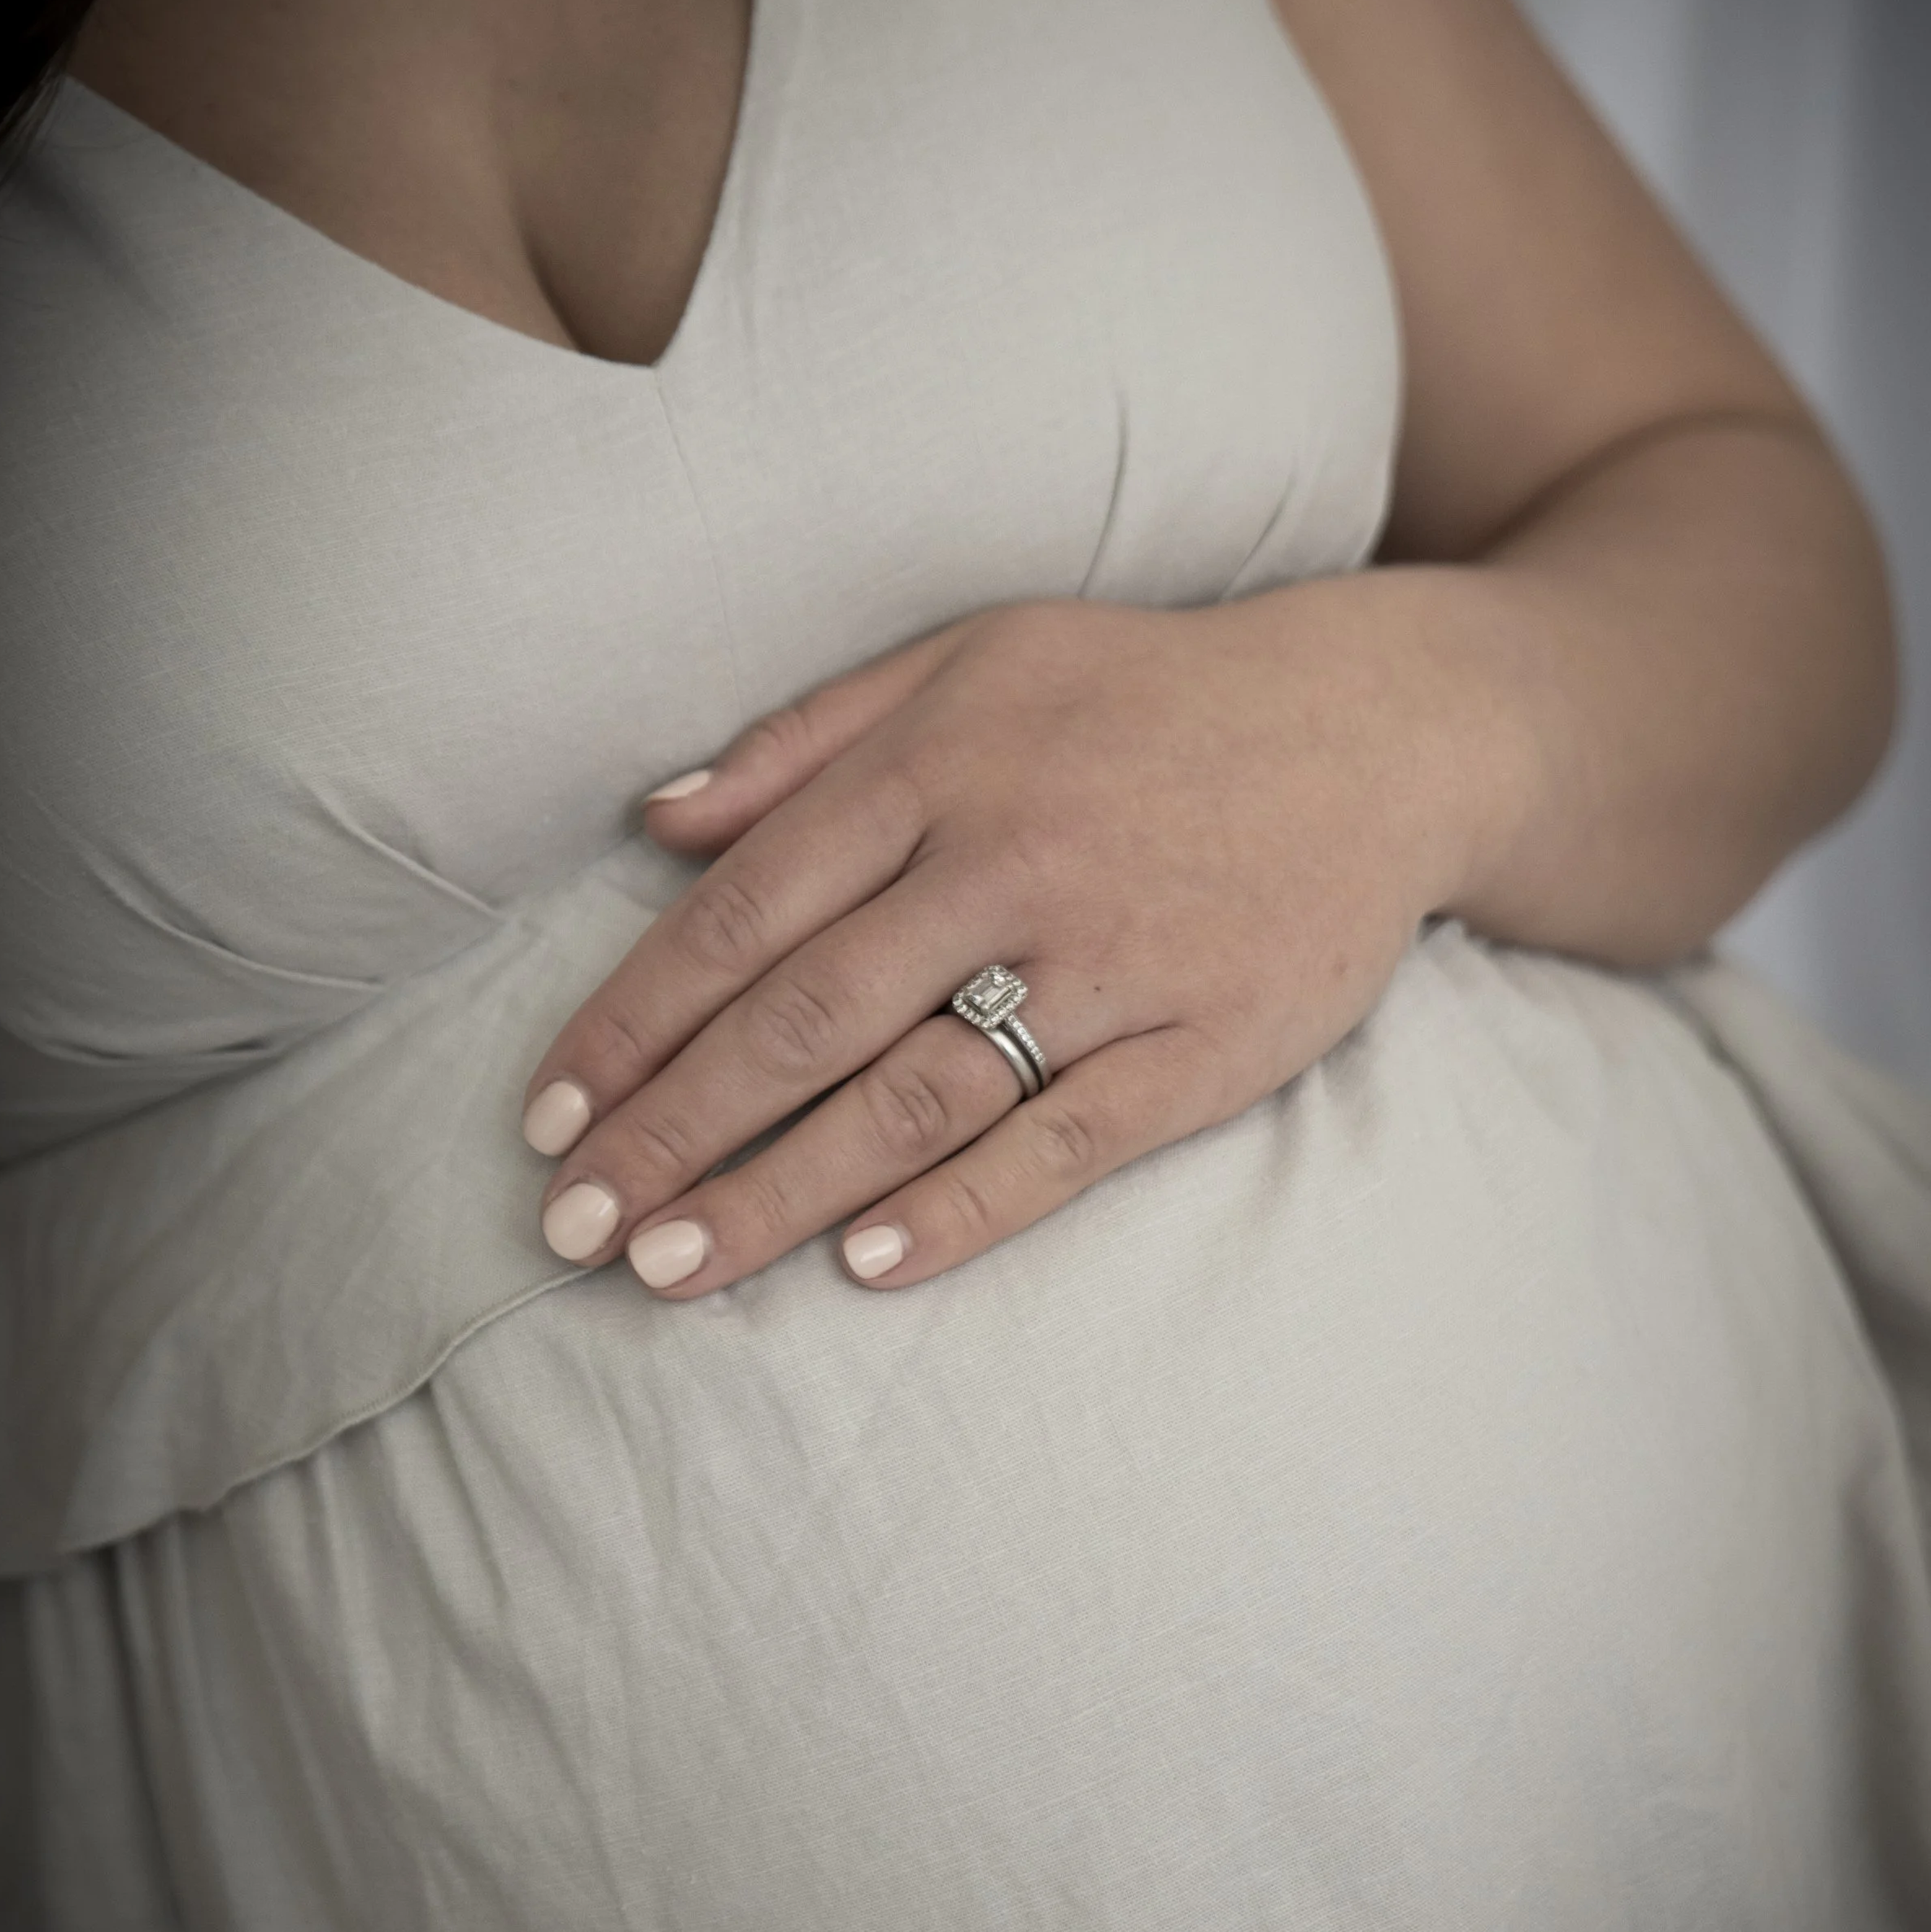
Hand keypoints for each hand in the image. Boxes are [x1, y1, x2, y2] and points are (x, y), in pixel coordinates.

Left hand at [522, 578, 1486, 1292]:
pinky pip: (1062, 1142)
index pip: (743, 916)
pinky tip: (863, 1265)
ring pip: (912, 1097)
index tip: (549, 1113)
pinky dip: (961, 1208)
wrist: (1380, 731)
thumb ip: (807, 740)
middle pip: (802, 1021)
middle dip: (670, 1132)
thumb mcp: (970, 661)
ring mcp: (1109, 962)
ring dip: (776, 1192)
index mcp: (936, 767)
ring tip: (669, 1270)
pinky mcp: (1202, 1045)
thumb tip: (656, 822)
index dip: (632, 1023)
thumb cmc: (1145, 698)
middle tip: (573, 1227)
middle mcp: (1009, 862)